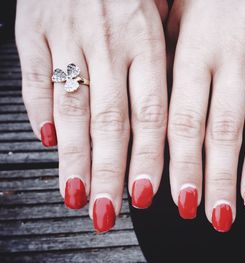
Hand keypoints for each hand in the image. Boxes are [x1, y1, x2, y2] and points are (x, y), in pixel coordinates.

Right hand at [16, 0, 167, 231]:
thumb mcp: (160, 18)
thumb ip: (158, 70)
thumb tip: (155, 124)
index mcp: (146, 42)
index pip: (150, 113)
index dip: (147, 157)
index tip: (144, 194)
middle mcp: (109, 42)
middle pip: (110, 120)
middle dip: (109, 171)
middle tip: (107, 211)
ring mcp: (69, 35)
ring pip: (73, 108)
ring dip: (75, 156)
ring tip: (77, 193)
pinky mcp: (33, 29)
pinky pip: (34, 78)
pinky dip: (39, 112)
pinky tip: (48, 141)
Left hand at [167, 0, 244, 230]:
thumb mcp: (167, 20)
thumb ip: (162, 68)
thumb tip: (147, 117)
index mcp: (194, 51)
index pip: (183, 121)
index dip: (181, 165)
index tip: (177, 200)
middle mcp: (233, 56)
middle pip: (225, 130)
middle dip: (219, 178)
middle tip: (216, 216)